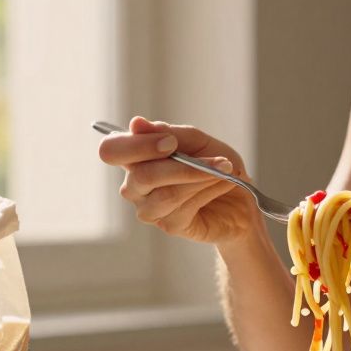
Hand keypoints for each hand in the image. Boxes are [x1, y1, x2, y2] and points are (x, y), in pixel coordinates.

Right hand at [97, 116, 258, 243]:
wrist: (240, 198)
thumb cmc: (214, 164)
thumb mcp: (196, 141)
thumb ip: (168, 132)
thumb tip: (135, 124)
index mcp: (134, 158)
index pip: (111, 151)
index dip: (137, 146)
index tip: (171, 142)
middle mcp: (135, 185)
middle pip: (139, 176)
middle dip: (180, 166)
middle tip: (212, 158)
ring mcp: (149, 209)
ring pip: (166, 194)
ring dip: (201, 177)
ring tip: (224, 168)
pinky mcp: (169, 226)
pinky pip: (184, 207)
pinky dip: (208, 190)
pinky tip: (223, 183)